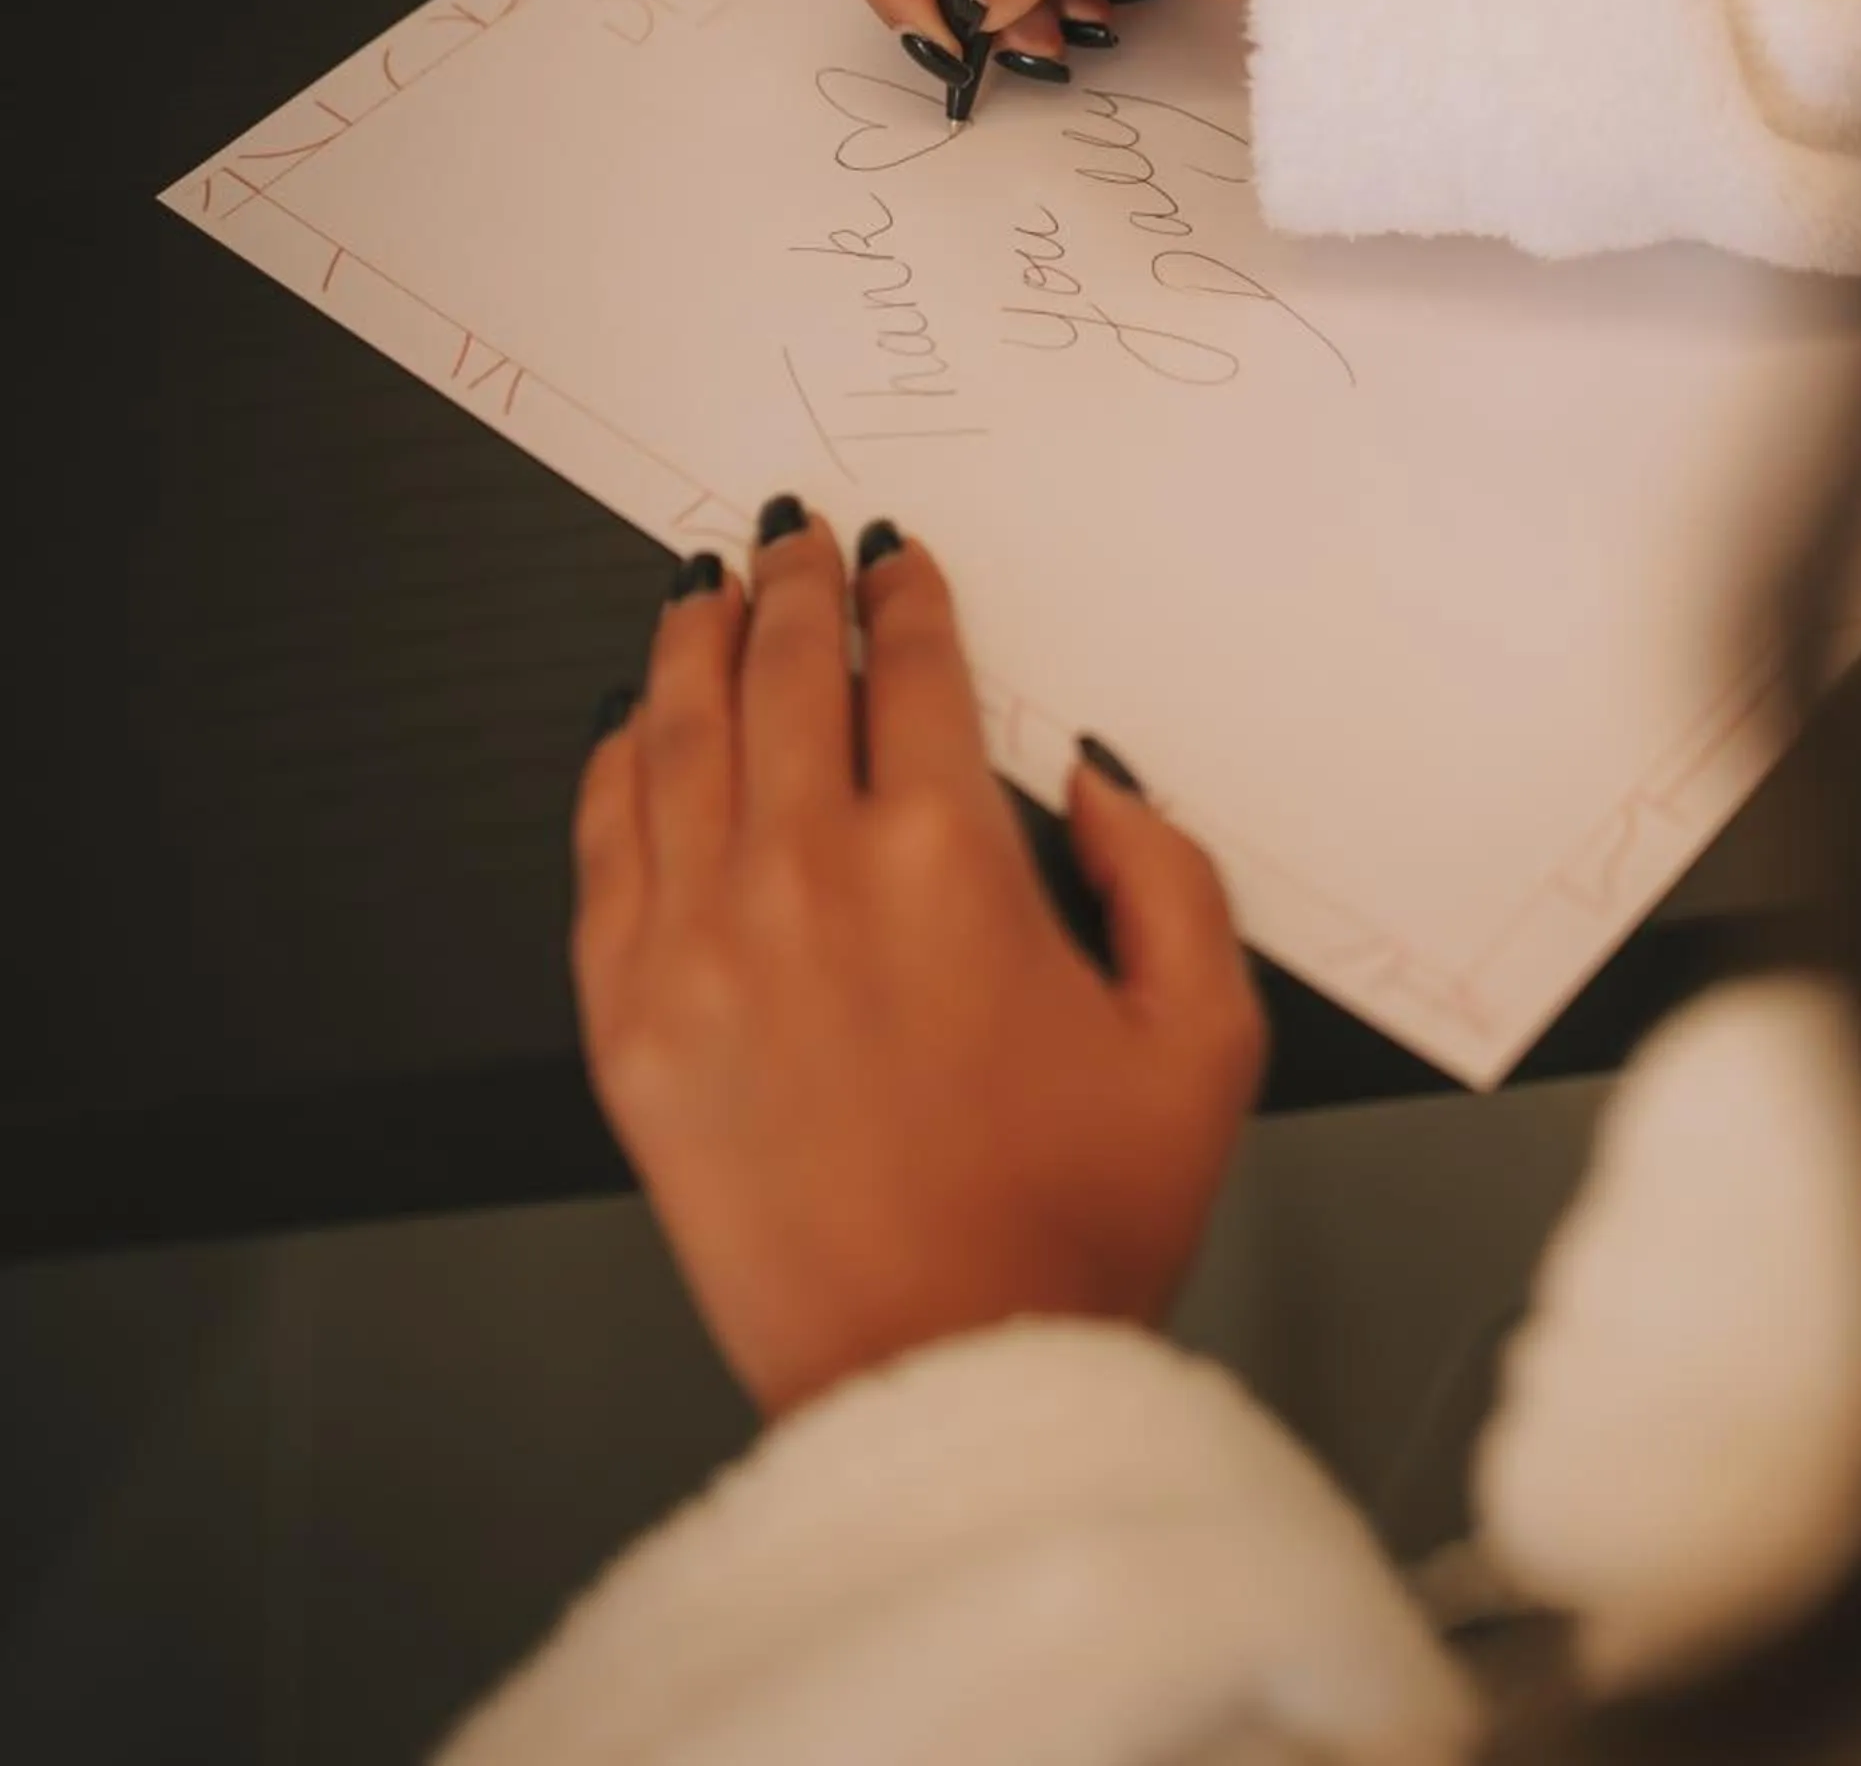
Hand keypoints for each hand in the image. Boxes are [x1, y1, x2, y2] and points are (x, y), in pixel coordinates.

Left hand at [572, 508, 1265, 1417]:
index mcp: (948, 863)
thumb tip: (1092, 778)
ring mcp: (700, 943)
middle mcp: (808, 875)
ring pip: (677, 732)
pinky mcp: (630, 1019)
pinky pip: (604, 843)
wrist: (939, 1375)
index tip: (894, 561)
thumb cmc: (1071, 1222)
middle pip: (782, 673)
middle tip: (793, 537)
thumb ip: (1167, 871)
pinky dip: (615, 760)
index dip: (902, 595)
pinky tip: (631, 720)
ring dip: (694, 640)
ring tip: (704, 585)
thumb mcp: (1204, 1035)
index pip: (910, 670)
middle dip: (792, 586)